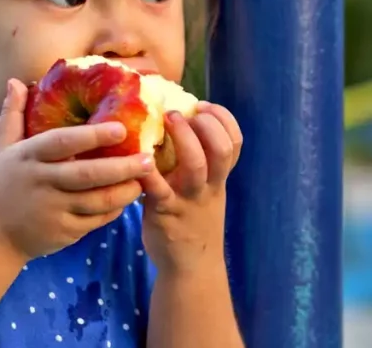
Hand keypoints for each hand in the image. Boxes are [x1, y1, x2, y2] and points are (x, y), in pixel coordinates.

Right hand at [0, 79, 156, 260]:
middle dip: (121, 167)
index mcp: (28, 157)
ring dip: (125, 191)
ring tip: (147, 178)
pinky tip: (128, 198)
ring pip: (97, 201)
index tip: (121, 128)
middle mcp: (41, 183)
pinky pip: (95, 220)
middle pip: (87, 175)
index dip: (91, 136)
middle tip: (149, 158)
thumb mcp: (2, 148)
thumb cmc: (1, 184)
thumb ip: (12, 114)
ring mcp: (53, 210)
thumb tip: (15, 81)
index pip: (62, 142)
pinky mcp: (63, 232)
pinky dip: (114, 210)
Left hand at [139, 101, 242, 274]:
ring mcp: (187, 199)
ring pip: (195, 164)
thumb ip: (201, 162)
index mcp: (219, 177)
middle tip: (182, 112)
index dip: (223, 118)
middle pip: (221, 149)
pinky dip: (146, 170)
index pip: (235, 142)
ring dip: (182, 138)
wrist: (190, 266)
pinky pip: (157, 188)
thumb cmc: (193, 220)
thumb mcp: (207, 191)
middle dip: (206, 124)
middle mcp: (209, 186)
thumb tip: (178, 120)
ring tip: (166, 120)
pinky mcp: (163, 211)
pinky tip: (136, 155)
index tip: (203, 106)